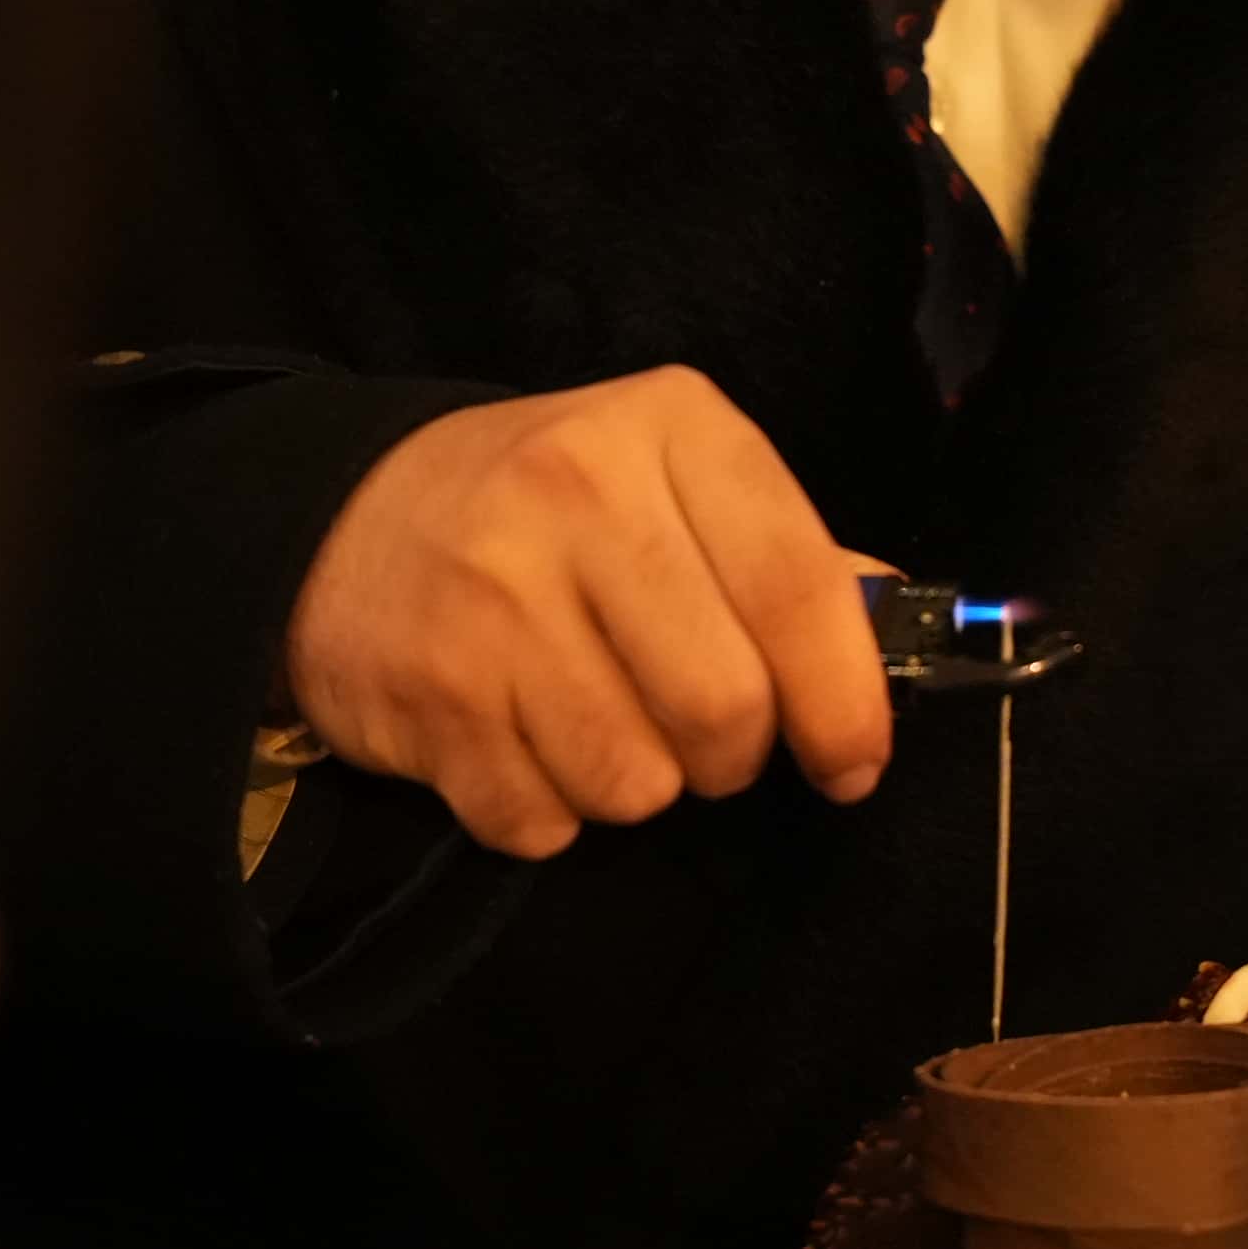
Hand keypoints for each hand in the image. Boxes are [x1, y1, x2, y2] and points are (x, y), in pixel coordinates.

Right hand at [283, 368, 893, 859]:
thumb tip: (905, 623)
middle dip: (735, 758)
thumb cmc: (547, 507)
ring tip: (603, 725)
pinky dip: (550, 812)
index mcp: (668, 428)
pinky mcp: (429, 691)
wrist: (342, 516)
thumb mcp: (670, 477)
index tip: (853, 760)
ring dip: (640, 787)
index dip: (846, 698)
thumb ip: (783, 551)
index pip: (796, 584)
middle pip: (724, 706)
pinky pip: (540, 820)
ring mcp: (491, 596)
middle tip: (710, 741)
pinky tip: (526, 743)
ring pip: (635, 781)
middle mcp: (576, 495)